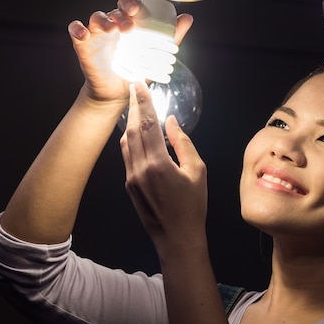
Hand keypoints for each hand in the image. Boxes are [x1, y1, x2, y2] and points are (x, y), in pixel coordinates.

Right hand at [68, 0, 193, 102]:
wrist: (119, 93)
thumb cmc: (137, 70)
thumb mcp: (156, 55)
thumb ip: (171, 38)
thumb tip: (187, 18)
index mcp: (129, 23)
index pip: (128, 5)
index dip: (131, 3)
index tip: (137, 9)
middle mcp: (113, 25)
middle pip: (113, 9)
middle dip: (120, 10)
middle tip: (129, 21)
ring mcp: (97, 34)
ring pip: (96, 17)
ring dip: (103, 19)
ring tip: (112, 29)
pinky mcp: (84, 45)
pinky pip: (76, 31)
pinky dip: (77, 28)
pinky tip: (83, 33)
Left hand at [120, 82, 207, 249]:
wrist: (176, 238)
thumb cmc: (193, 206)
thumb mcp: (197, 172)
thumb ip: (183, 143)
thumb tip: (171, 121)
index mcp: (159, 164)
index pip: (149, 125)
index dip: (144, 102)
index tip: (140, 85)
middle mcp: (140, 168)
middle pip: (133, 129)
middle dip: (134, 106)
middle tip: (134, 87)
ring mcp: (131, 177)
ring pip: (126, 142)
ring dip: (130, 122)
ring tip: (135, 106)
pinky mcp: (129, 185)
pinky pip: (126, 155)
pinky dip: (130, 139)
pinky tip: (135, 132)